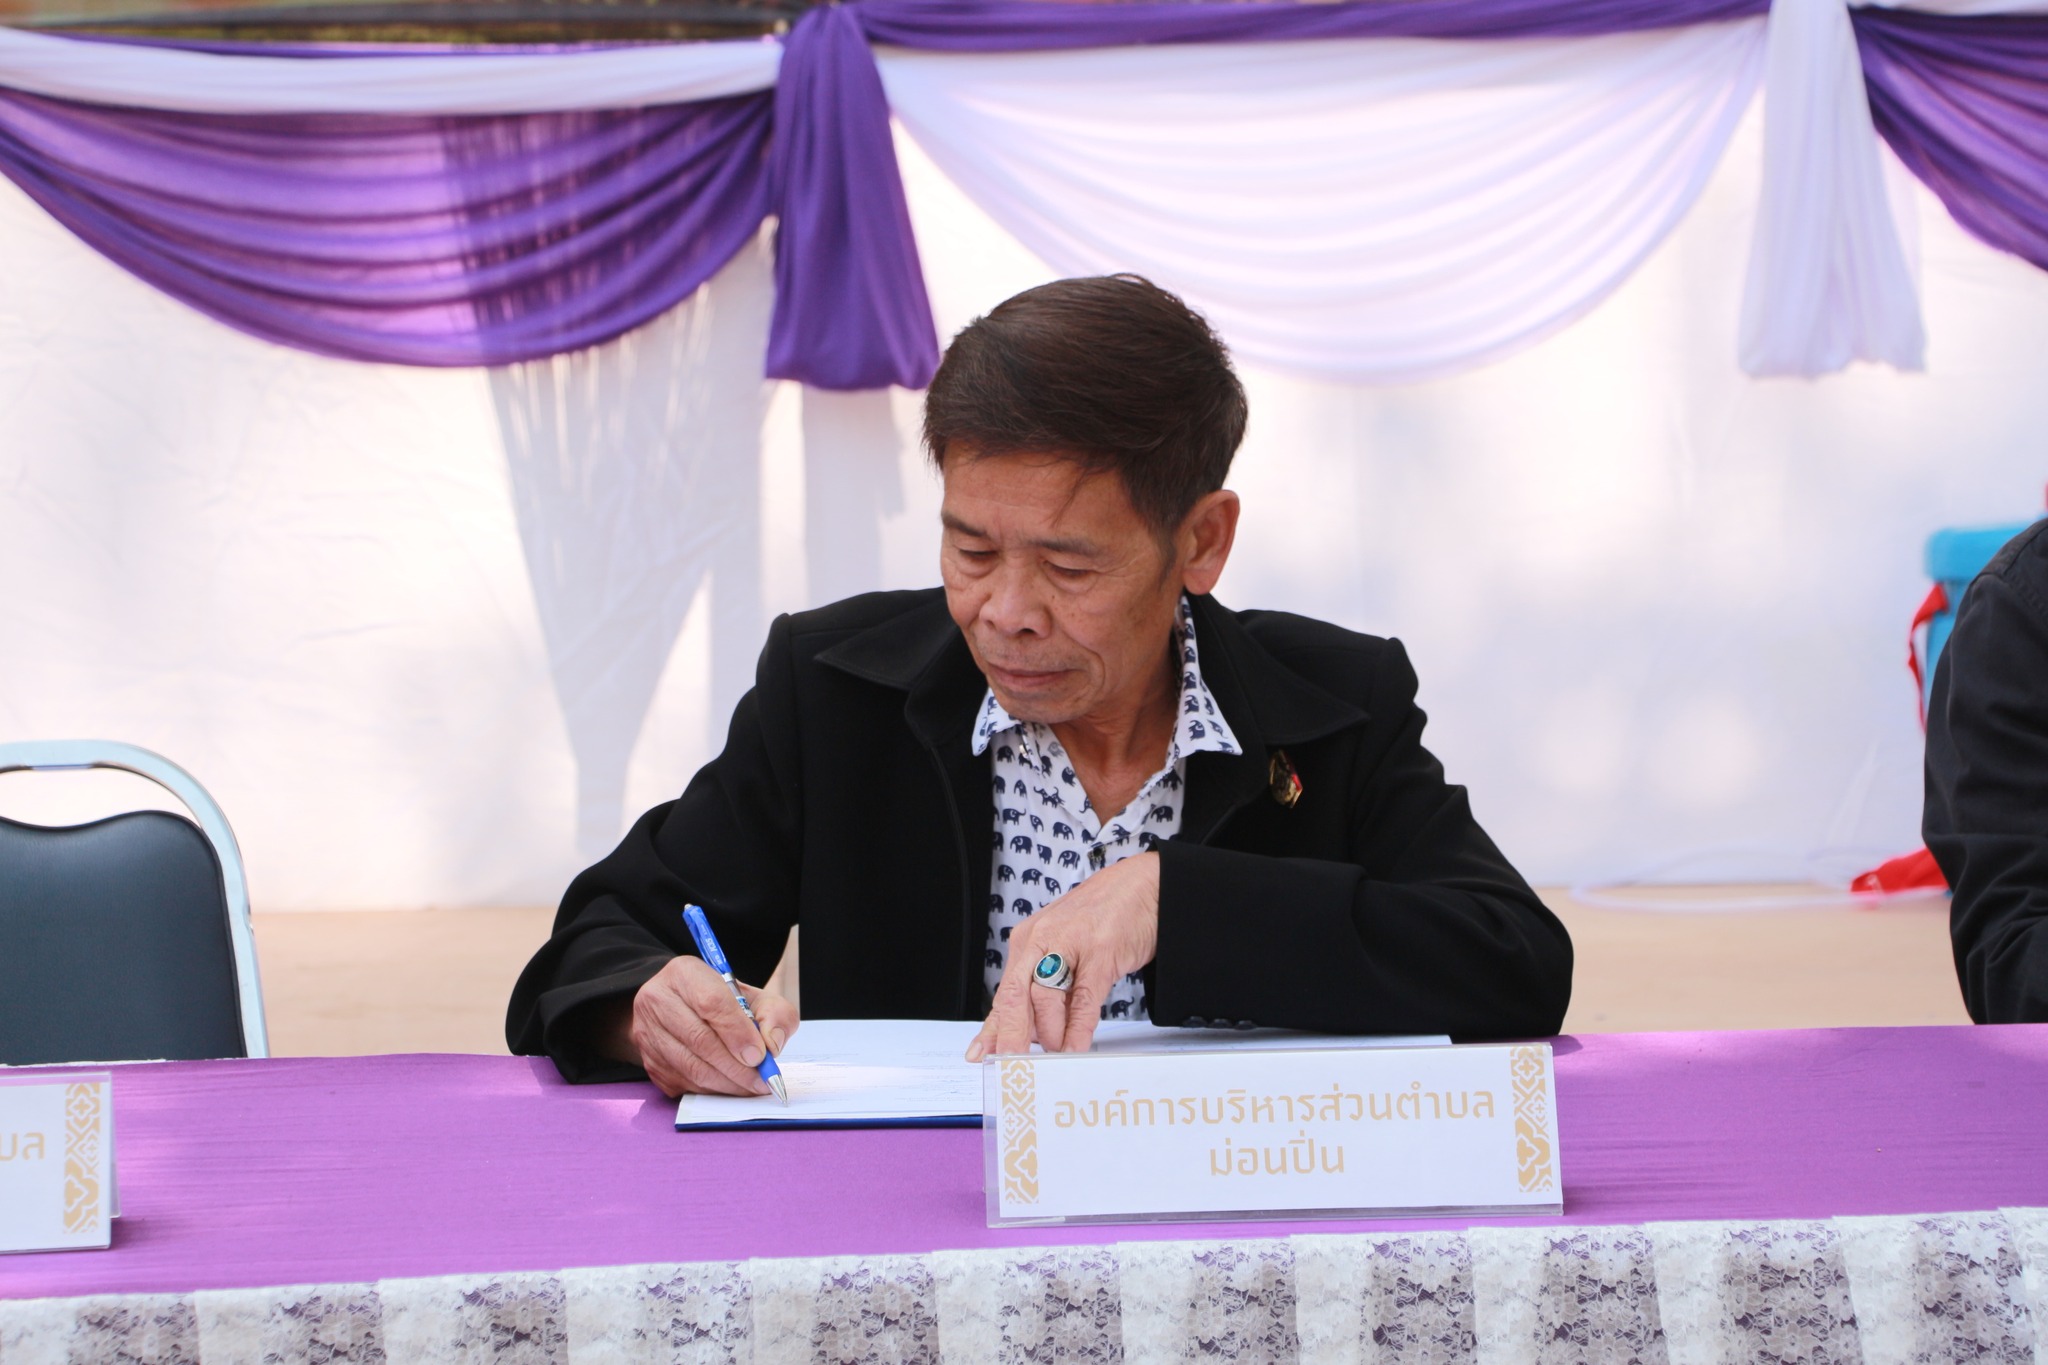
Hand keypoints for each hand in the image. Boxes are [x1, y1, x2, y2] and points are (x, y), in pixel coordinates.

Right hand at [622, 956, 798, 1098]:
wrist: (683, 1009)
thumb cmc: (723, 1003)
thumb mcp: (754, 997)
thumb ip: (774, 1014)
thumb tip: (772, 1044)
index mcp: (685, 974)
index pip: (711, 1003)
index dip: (738, 1032)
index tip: (760, 1055)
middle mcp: (658, 999)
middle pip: (699, 1039)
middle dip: (736, 1066)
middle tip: (762, 1080)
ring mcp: (647, 1032)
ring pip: (689, 1066)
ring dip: (726, 1083)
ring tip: (751, 1087)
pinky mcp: (648, 1061)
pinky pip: (682, 1083)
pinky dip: (710, 1090)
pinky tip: (730, 1087)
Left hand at [967, 851, 1158, 1060]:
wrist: (1144, 886)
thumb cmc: (1103, 918)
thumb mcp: (1064, 947)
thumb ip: (1046, 984)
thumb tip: (1030, 1030)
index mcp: (1028, 941)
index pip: (1004, 993)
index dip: (993, 1029)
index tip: (981, 1055)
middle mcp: (1042, 940)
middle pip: (1016, 997)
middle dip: (1011, 1036)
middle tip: (1009, 1065)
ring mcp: (1071, 944)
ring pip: (1045, 999)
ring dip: (1049, 1035)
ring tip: (1056, 1055)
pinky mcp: (1101, 952)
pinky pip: (1083, 998)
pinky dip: (1078, 1028)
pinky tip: (1075, 1046)